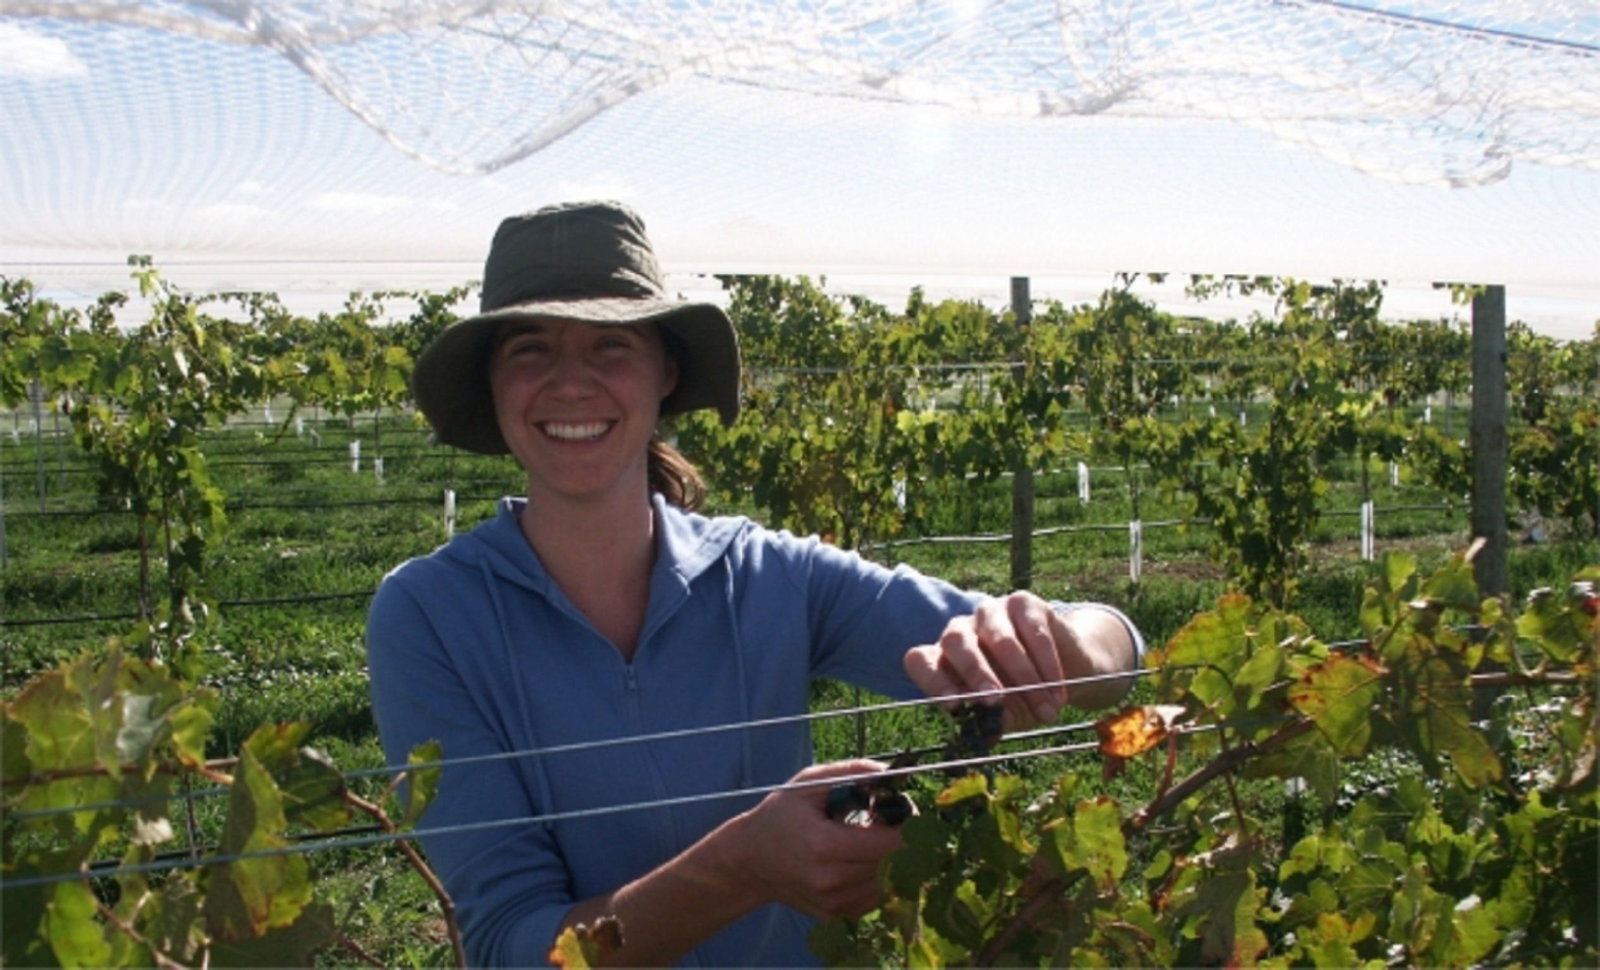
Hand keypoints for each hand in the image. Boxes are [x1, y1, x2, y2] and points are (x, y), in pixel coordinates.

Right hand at [731, 760, 902, 919]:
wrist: (750, 861)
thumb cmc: (781, 816)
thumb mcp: (809, 783)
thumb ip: (852, 772)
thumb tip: (892, 774)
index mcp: (824, 845)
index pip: (891, 842)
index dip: (907, 823)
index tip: (905, 808)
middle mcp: (830, 880)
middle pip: (894, 863)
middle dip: (903, 840)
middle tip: (894, 820)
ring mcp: (832, 904)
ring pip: (889, 883)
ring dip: (892, 860)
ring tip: (874, 839)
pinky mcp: (835, 917)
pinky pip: (875, 899)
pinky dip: (878, 878)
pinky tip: (862, 860)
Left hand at [902, 592, 1135, 730]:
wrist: (1067, 670)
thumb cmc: (1024, 696)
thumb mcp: (1006, 713)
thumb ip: (991, 723)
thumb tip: (983, 741)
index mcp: (944, 659)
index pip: (921, 661)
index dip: (933, 682)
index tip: (956, 707)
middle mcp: (960, 630)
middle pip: (956, 643)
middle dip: (976, 673)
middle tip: (996, 700)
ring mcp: (989, 612)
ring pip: (1001, 641)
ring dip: (1025, 680)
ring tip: (1046, 711)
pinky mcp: (1022, 602)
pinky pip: (1032, 633)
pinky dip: (1047, 665)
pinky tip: (1058, 690)